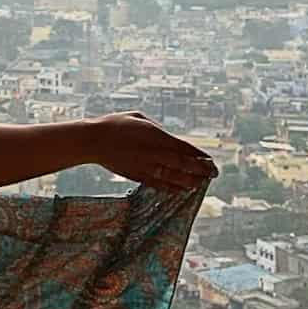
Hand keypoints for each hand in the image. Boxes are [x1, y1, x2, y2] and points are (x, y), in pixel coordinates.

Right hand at [85, 113, 217, 193]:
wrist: (93, 141)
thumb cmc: (115, 124)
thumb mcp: (138, 117)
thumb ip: (156, 128)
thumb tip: (167, 136)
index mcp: (156, 135)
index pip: (183, 147)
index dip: (198, 154)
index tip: (210, 159)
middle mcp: (153, 152)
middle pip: (183, 164)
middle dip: (201, 169)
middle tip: (214, 173)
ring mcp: (146, 166)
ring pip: (173, 177)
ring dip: (189, 181)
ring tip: (201, 183)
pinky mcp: (137, 176)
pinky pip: (159, 184)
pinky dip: (171, 188)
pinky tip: (180, 191)